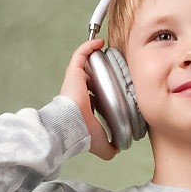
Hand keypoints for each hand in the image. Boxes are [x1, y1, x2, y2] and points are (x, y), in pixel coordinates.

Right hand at [61, 37, 118, 161]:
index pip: (92, 93)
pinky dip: (89, 47)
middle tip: (113, 64)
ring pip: (84, 64)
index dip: (102, 88)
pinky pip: (81, 54)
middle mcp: (78, 92)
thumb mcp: (100, 144)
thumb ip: (110, 148)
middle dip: (99, 70)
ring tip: (107, 49)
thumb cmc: (81, 133)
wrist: (71, 125)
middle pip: (89, 76)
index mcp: (83, 106)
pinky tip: (100, 42)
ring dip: (94, 55)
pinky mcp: (73, 72)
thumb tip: (118, 149)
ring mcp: (74, 81)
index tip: (114, 84)